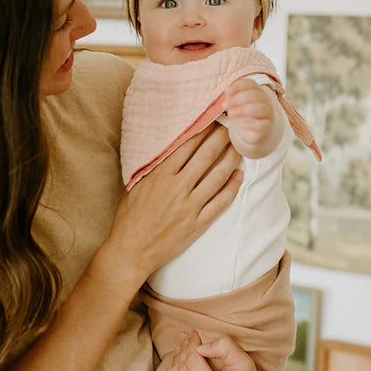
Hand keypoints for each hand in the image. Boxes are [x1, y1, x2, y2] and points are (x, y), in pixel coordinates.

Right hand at [98, 124, 241, 295]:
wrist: (131, 251)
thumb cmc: (130, 218)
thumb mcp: (135, 186)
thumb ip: (152, 167)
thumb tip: (166, 147)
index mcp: (160, 175)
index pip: (187, 145)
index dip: (203, 130)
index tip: (212, 119)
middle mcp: (177, 188)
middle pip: (206, 156)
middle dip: (222, 138)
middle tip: (233, 126)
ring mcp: (189, 207)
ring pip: (217, 177)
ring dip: (231, 159)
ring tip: (240, 146)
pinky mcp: (197, 224)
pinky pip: (220, 203)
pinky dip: (231, 188)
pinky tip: (238, 176)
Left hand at [155, 331, 276, 370]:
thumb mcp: (245, 364)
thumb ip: (225, 348)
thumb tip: (199, 347)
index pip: (193, 362)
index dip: (191, 344)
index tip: (193, 333)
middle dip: (182, 351)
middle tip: (185, 338)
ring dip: (174, 364)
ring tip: (181, 350)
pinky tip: (177, 368)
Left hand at [223, 77, 281, 156]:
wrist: (252, 133)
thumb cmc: (243, 115)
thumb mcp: (236, 105)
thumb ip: (232, 98)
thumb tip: (227, 94)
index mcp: (257, 92)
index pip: (251, 84)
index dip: (238, 86)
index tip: (226, 92)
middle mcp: (265, 101)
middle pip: (255, 95)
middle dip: (238, 99)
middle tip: (225, 105)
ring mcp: (267, 115)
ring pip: (260, 108)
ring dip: (243, 110)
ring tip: (230, 114)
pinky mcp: (266, 128)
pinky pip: (262, 125)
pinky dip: (252, 124)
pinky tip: (242, 124)